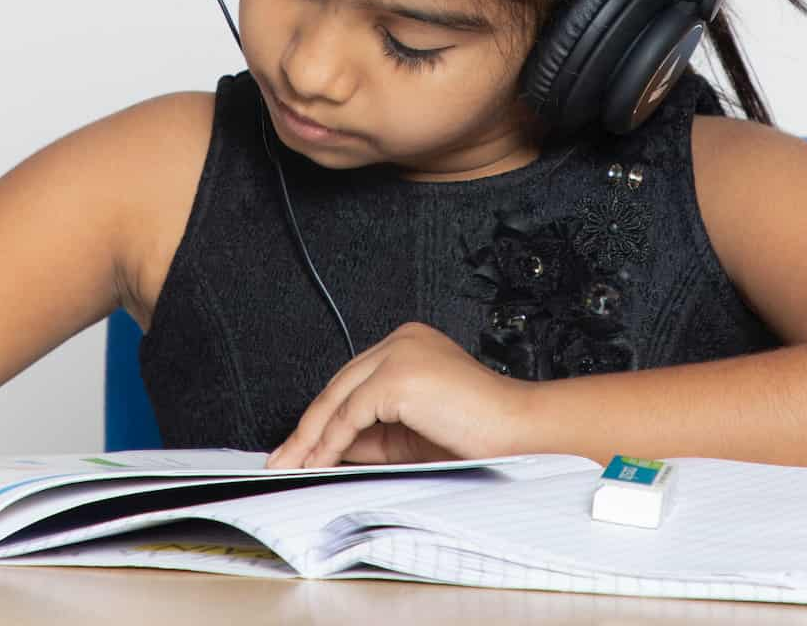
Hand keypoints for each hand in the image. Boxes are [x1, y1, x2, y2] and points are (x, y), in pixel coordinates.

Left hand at [265, 322, 534, 469]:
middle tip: (284, 459)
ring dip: (311, 438)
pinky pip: (350, 413)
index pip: (353, 381)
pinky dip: (329, 442)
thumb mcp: (413, 435)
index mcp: (410, 345)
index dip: (324, 418)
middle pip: (340, 386)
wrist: (522, 435)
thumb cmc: (482, 436)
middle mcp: (402, 340)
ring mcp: (400, 353)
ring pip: (339, 397)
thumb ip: (374, 435)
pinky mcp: (398, 375)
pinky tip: (318, 464)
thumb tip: (331, 450)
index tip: (302, 447)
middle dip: (309, 428)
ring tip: (293, 466)